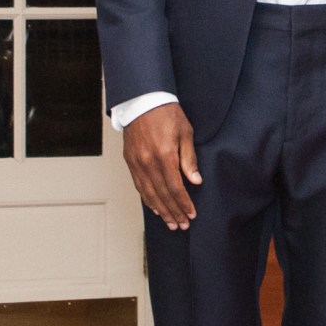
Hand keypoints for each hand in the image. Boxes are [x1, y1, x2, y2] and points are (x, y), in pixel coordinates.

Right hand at [122, 102, 200, 229]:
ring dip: (161, 211)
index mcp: (164, 154)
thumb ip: (189, 159)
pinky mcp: (130, 161)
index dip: (184, 203)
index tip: (191, 214)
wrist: (142, 100)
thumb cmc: (167, 113)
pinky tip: (155, 209)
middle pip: (162, 194)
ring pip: (149, 194)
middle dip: (174, 212)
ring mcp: (137, 163)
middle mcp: (148, 162)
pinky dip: (148, 200)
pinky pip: (139, 186)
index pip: (175, 187)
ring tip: (171, 223)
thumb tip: (195, 181)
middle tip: (182, 225)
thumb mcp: (185, 132)